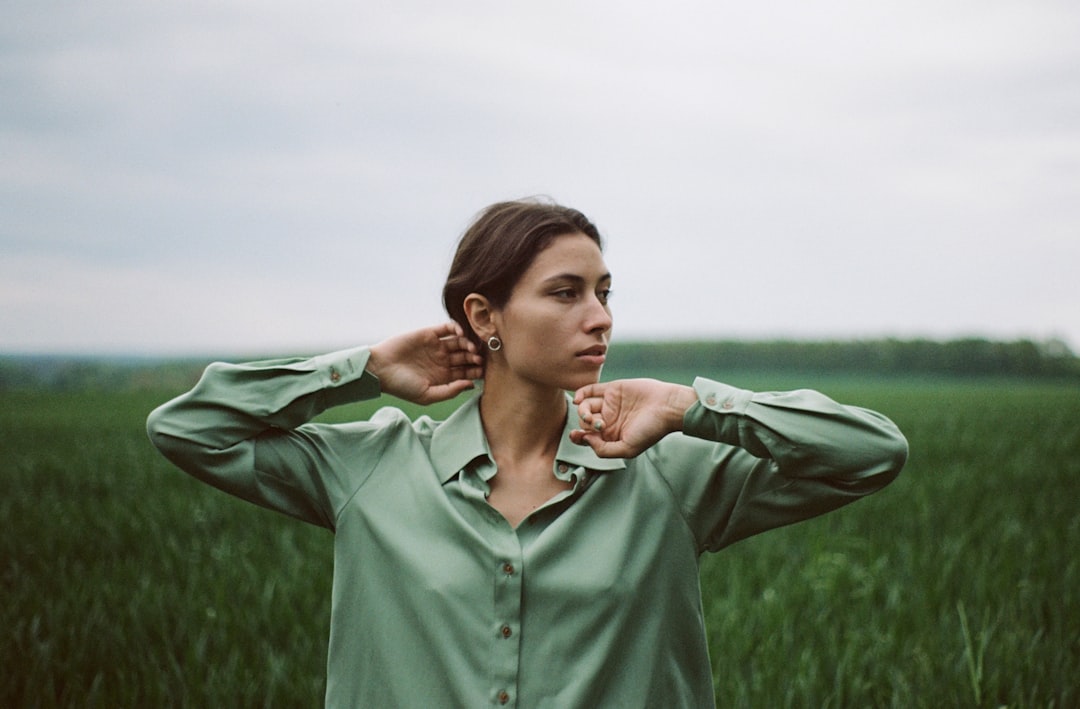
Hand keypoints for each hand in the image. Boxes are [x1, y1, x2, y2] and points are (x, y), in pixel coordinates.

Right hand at [367, 322, 483, 404]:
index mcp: (444, 376)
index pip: (466, 372)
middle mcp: (442, 360)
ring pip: (460, 342)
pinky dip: (457, 328)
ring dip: (468, 344)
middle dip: (475, 357)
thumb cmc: (401, 386)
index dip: (476, 371)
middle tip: (479, 359)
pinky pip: (447, 328)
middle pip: (466, 356)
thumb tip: (471, 384)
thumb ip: (450, 391)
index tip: (482, 372)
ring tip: (471, 349)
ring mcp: (436, 346)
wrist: (380, 369)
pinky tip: (461, 335)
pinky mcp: (429, 333)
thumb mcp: (427, 395)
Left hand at [570, 379, 697, 457]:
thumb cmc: (651, 430)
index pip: (589, 437)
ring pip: (586, 406)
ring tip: (590, 415)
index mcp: (612, 436)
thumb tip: (586, 439)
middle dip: (584, 424)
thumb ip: (604, 450)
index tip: (576, 436)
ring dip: (582, 411)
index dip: (579, 437)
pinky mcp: (612, 389)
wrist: (667, 407)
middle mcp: (610, 420)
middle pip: (585, 422)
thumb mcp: (627, 449)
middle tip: (597, 425)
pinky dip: (581, 393)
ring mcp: (610, 404)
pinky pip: (591, 390)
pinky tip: (578, 399)